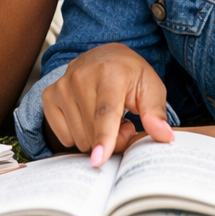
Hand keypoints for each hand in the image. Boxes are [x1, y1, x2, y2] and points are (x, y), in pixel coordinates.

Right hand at [42, 43, 174, 166]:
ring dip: (95, 137)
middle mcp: (80, 76)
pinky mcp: (50, 95)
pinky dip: (78, 134)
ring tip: (106, 118)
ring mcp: (62, 86)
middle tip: (124, 123)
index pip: (105, 112)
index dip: (104, 138)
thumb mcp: (150, 87)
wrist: (104, 55)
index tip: (98, 160)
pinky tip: (88, 118)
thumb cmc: (130, 74)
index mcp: (109, 73)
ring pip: (78, 138)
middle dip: (112, 139)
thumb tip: (165, 136)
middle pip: (93, 132)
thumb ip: (156, 113)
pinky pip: (63, 135)